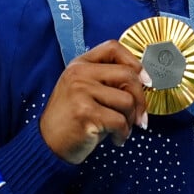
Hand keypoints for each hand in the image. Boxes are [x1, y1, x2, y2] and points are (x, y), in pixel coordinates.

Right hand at [39, 40, 149, 163]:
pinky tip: (116, 139)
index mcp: (80, 64)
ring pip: (127, 100)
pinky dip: (123, 134)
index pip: (113, 48)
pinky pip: (119, 121)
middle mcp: (79, 74)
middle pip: (127, 75)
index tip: (145, 79)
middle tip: (139, 116)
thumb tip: (144, 81)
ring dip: (130, 120)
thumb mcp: (84, 91)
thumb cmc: (72, 119)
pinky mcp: (84, 113)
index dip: (135, 62)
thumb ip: (108, 81)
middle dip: (141, 99)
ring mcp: (80, 91)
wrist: (48, 145)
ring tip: (121, 129)